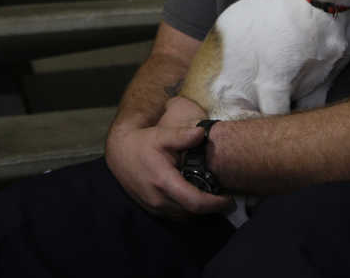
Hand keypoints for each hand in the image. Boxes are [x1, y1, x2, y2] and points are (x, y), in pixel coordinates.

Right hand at [105, 100, 231, 219]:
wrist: (120, 153)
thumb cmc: (143, 143)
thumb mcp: (162, 135)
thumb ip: (182, 135)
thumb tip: (202, 132)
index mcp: (164, 182)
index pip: (195, 202)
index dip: (215, 204)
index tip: (229, 199)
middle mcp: (159, 199)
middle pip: (193, 213)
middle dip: (211, 208)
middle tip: (226, 199)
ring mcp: (154, 207)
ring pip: (184, 216)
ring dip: (200, 210)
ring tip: (213, 198)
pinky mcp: (152, 209)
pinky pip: (176, 215)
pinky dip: (188, 210)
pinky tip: (196, 198)